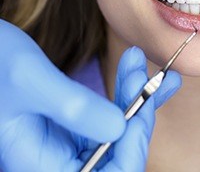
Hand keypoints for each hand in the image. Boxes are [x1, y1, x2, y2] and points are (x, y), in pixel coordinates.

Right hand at [0, 19, 180, 171]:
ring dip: (137, 96)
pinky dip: (129, 92)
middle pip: (117, 153)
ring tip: (142, 64)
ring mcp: (69, 141)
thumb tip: (119, 128)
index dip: (131, 145)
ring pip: (118, 130)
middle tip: (142, 71)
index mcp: (40, 165)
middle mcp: (58, 160)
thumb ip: (73, 108)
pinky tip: (140, 72)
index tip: (142, 103)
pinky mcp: (76, 121)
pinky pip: (111, 112)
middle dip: (138, 111)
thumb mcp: (30, 80)